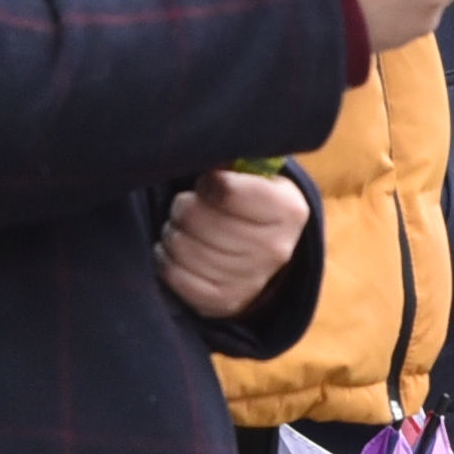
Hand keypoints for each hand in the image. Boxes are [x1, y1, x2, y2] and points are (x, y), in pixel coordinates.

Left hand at [157, 168, 303, 318]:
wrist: (269, 254)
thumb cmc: (254, 204)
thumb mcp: (260, 177)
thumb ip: (236, 163)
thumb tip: (198, 151)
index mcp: (288, 210)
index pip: (226, 190)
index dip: (206, 182)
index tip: (207, 183)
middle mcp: (275, 248)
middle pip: (197, 218)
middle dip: (182, 207)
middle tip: (185, 205)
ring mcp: (249, 280)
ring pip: (181, 246)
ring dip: (171, 232)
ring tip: (180, 227)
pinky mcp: (222, 302)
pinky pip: (174, 275)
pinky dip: (165, 259)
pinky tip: (175, 250)